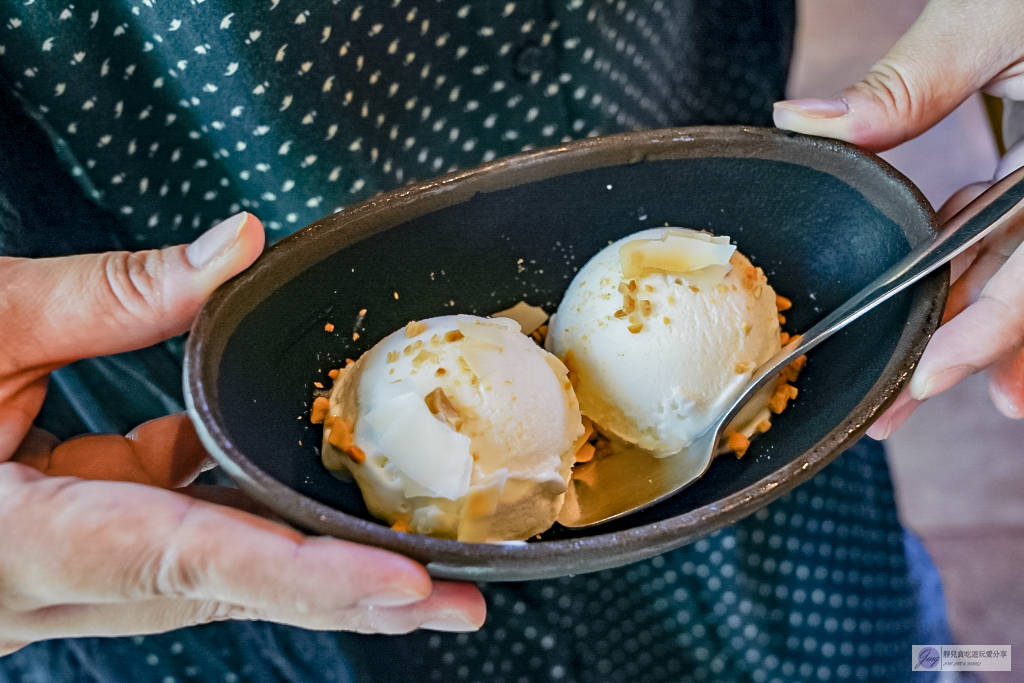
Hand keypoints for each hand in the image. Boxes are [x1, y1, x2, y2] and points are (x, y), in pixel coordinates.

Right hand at [0, 213, 484, 654]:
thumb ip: (103, 296)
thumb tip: (234, 246)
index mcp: (19, 539)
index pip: (189, 560)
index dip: (305, 578)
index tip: (406, 590)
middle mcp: (50, 585)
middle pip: (226, 590)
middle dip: (348, 600)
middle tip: (461, 606)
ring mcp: (65, 584)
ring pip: (212, 575)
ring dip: (314, 567)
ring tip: (422, 570)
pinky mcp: (78, 558)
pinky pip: (179, 540)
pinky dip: (245, 519)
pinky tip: (305, 495)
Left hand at [772, 0, 1023, 435]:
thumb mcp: (1000, 16)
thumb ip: (918, 75)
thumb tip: (813, 122)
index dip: (988, 332)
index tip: (935, 379)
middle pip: (1018, 287)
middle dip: (963, 355)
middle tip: (902, 410)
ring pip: (1010, 270)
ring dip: (965, 326)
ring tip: (919, 385)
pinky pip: (1001, 234)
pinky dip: (969, 271)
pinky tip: (940, 309)